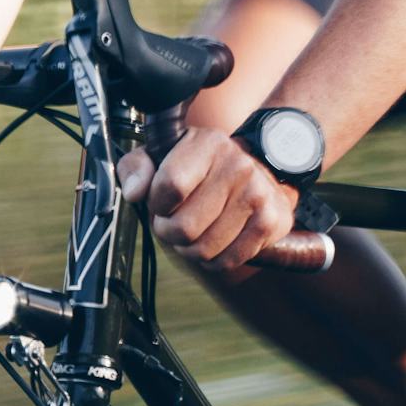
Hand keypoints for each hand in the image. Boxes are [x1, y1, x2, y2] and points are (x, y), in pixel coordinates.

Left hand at [117, 127, 297, 273]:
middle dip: (169, 232)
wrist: (250, 173)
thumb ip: (135, 168)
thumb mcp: (158, 156)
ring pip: (204, 249)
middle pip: (184, 227)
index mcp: (208, 144)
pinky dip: (213, 260)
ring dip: (189, 249)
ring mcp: (258, 195)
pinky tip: (213, 242)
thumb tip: (135, 192)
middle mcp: (238, 166)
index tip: (160, 202)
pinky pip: (228, 260)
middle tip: (174, 222)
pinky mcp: (271, 222)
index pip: (170, 187)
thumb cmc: (194, 169)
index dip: (157, 205)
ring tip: (193, 231)